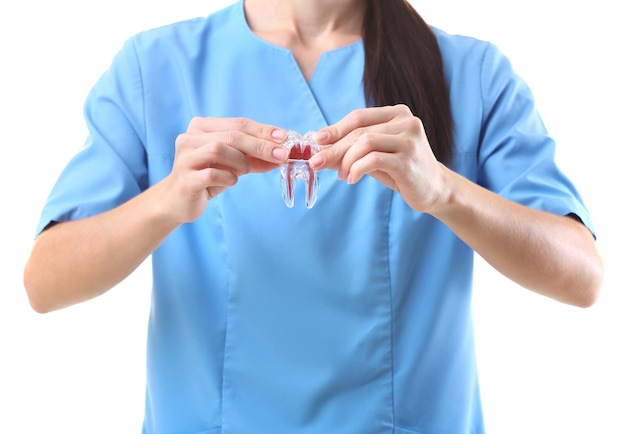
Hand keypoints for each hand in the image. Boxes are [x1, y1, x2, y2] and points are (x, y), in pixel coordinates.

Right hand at [162, 117, 288, 222]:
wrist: (179, 200)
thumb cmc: (208, 177)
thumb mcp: (234, 164)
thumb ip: (255, 158)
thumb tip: (282, 154)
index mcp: (202, 127)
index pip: (238, 123)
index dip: (263, 130)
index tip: (284, 138)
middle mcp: (190, 137)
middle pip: (232, 135)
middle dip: (260, 145)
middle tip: (281, 155)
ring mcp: (185, 157)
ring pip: (219, 149)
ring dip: (240, 161)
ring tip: (244, 171)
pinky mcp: (185, 179)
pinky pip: (212, 174)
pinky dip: (228, 178)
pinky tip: (230, 181)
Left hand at [309, 105, 448, 212]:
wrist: (434, 190)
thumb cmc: (401, 171)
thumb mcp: (375, 156)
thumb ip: (352, 150)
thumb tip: (320, 151)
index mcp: (397, 114)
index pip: (359, 117)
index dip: (335, 128)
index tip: (317, 141)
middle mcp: (406, 121)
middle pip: (359, 131)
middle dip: (334, 148)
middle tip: (316, 162)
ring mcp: (410, 140)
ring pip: (365, 142)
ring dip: (346, 161)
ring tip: (342, 175)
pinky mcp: (408, 160)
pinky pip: (373, 159)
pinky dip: (357, 169)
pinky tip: (352, 179)